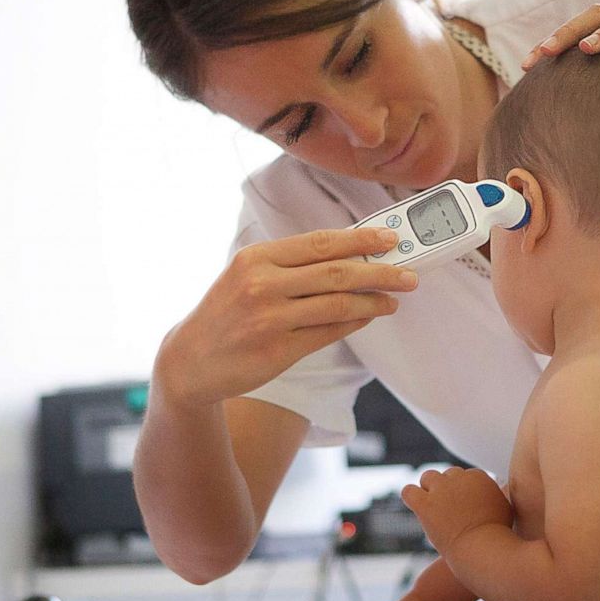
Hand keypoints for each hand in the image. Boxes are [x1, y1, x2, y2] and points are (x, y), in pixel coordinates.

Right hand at [158, 227, 416, 406]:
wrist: (190, 361)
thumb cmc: (226, 314)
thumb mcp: (246, 275)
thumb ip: (289, 265)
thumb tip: (347, 254)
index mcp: (257, 258)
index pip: (319, 243)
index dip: (359, 240)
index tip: (389, 239)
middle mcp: (262, 285)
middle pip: (336, 273)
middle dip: (379, 272)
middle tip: (408, 274)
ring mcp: (270, 319)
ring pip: (337, 304)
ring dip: (373, 301)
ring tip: (395, 298)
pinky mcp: (278, 350)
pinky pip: (328, 333)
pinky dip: (354, 323)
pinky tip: (369, 316)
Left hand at [400, 467, 513, 555]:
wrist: (482, 549)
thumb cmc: (496, 535)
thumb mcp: (504, 507)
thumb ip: (495, 494)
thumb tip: (495, 486)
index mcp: (478, 476)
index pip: (465, 476)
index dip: (463, 492)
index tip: (465, 508)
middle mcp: (458, 478)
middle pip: (448, 475)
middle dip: (448, 490)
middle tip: (450, 512)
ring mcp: (440, 490)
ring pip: (428, 477)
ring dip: (429, 489)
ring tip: (434, 508)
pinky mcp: (425, 504)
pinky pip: (408, 491)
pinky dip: (411, 497)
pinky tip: (416, 506)